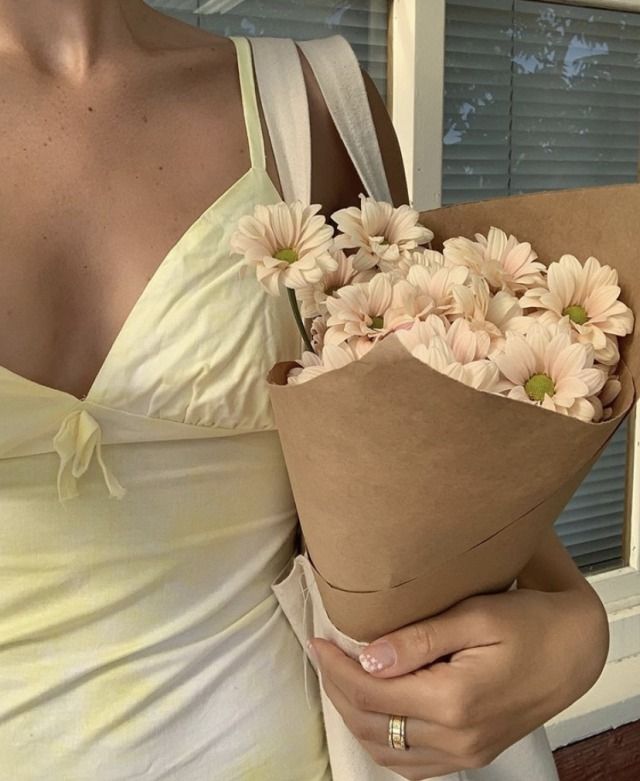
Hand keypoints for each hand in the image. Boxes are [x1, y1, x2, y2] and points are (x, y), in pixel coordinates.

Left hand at [309, 584, 607, 779]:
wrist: (576, 651)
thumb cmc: (529, 623)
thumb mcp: (474, 616)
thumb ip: (419, 639)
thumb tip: (368, 658)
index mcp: (454, 701)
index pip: (369, 693)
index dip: (335, 668)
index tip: (318, 640)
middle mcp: (457, 738)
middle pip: (370, 724)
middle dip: (336, 690)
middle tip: (323, 655)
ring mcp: (465, 754)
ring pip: (385, 751)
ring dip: (354, 717)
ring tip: (340, 679)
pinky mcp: (472, 756)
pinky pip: (412, 764)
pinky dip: (381, 741)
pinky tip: (373, 712)